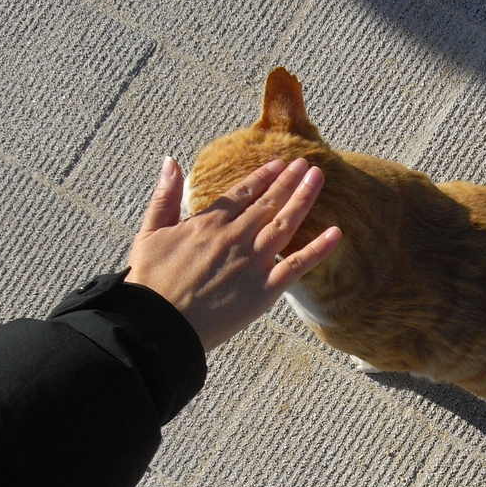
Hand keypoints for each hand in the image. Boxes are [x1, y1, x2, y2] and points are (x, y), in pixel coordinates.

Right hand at [125, 156, 340, 350]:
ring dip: (304, 198)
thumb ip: (164, 196)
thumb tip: (171, 161)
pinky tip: (336, 232)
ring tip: (318, 179)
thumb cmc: (149, 282)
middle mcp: (235, 237)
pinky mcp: (264, 290)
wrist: (158, 325)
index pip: (243, 192)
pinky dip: (319, 249)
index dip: (264, 176)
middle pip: (269, 202)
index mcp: (208, 222)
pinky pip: (297, 265)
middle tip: (307, 164)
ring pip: (285, 224)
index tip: (280, 164)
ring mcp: (252, 262)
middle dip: (289, 180)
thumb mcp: (149, 232)